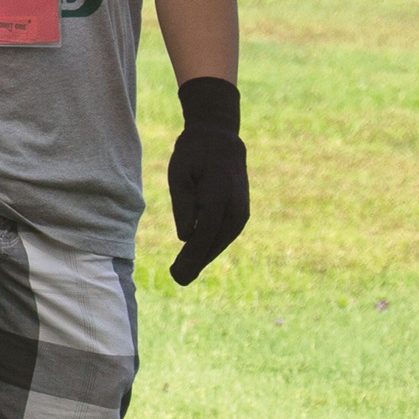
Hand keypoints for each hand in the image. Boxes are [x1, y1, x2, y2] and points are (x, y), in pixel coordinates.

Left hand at [167, 76, 248, 284]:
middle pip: (214, 242)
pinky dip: (211, 246)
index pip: (204, 234)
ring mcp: (240, 211)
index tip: (177, 272)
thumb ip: (182, 204)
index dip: (191, 256)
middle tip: (177, 279)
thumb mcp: (179, 173)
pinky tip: (197, 257)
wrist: (220, 139)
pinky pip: (224, 234)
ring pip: (221, 241)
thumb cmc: (194, 154)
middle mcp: (235, 208)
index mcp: (218, 196)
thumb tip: (186, 237)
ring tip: (183, 273)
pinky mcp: (240, 213)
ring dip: (204, 257)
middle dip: (196, 263)